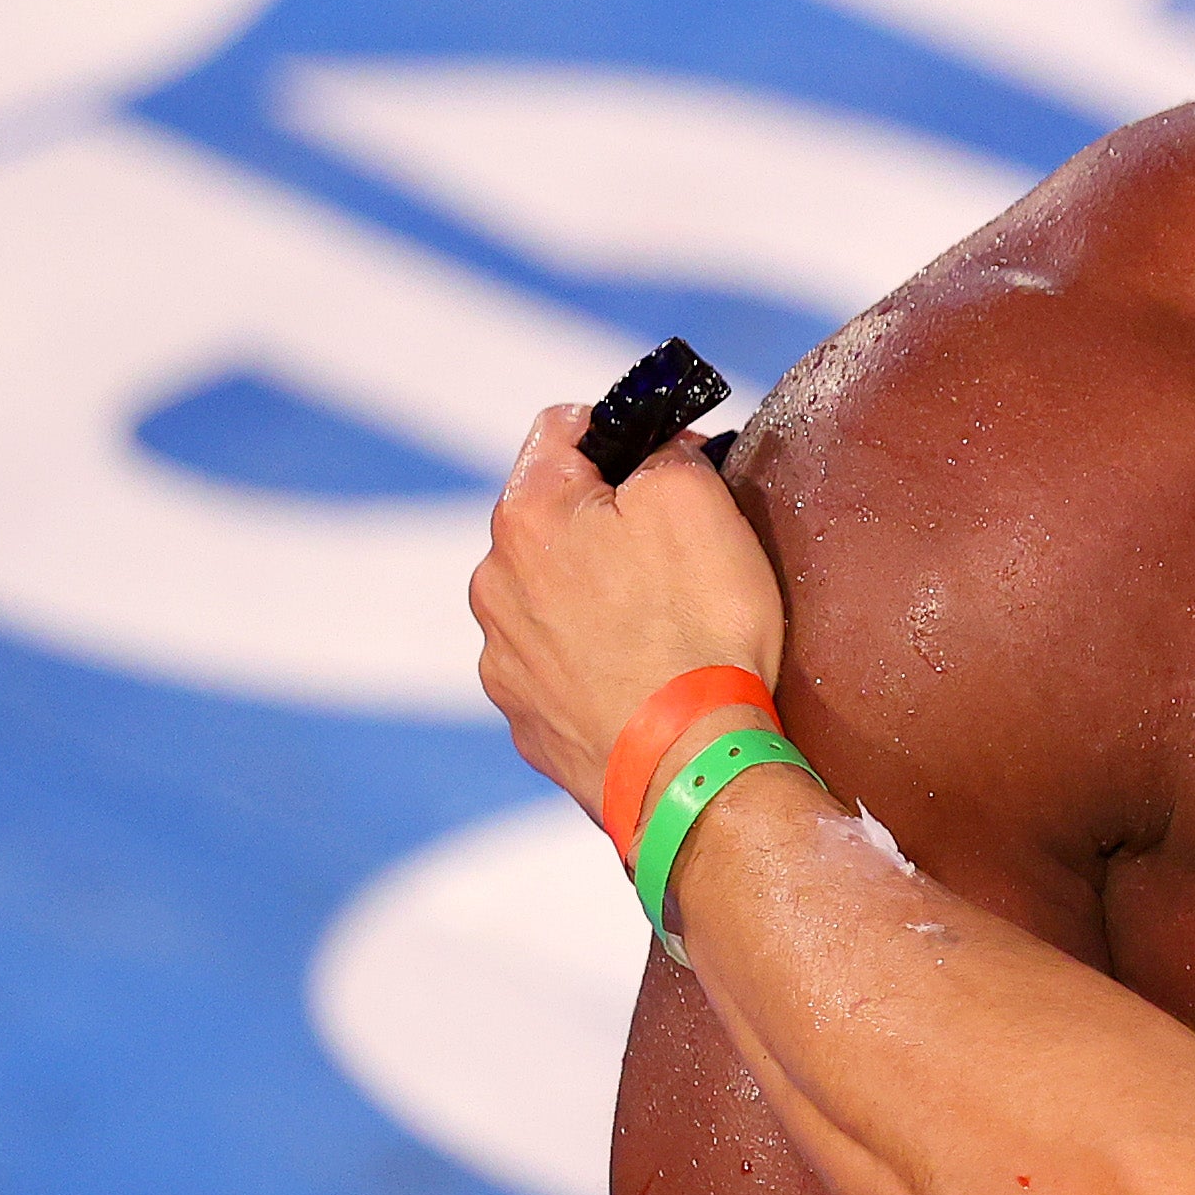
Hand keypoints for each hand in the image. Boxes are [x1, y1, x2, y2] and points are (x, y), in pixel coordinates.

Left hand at [471, 404, 787, 831]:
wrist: (689, 766)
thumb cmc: (699, 628)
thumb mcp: (699, 501)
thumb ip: (665, 453)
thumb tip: (654, 453)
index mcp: (529, 512)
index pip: (562, 428)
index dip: (624, 434)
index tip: (670, 464)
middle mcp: (495, 580)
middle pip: (553, 519)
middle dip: (606, 525)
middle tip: (679, 558)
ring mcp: (503, 657)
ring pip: (550, 596)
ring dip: (596, 598)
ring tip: (664, 632)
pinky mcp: (526, 719)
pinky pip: (559, 667)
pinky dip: (595, 664)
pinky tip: (645, 683)